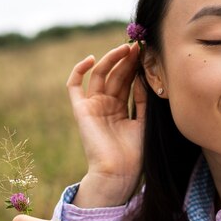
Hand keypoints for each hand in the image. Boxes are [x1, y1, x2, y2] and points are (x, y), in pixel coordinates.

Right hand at [66, 43, 145, 206]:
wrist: (119, 173)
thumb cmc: (134, 154)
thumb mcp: (144, 122)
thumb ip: (142, 100)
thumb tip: (142, 76)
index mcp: (120, 109)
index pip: (127, 81)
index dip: (134, 67)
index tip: (145, 53)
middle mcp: (105, 105)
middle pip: (115, 75)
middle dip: (126, 61)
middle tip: (137, 47)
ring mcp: (93, 106)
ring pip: (100, 76)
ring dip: (111, 60)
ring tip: (125, 49)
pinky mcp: (81, 110)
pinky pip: (74, 86)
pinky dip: (79, 71)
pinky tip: (91, 59)